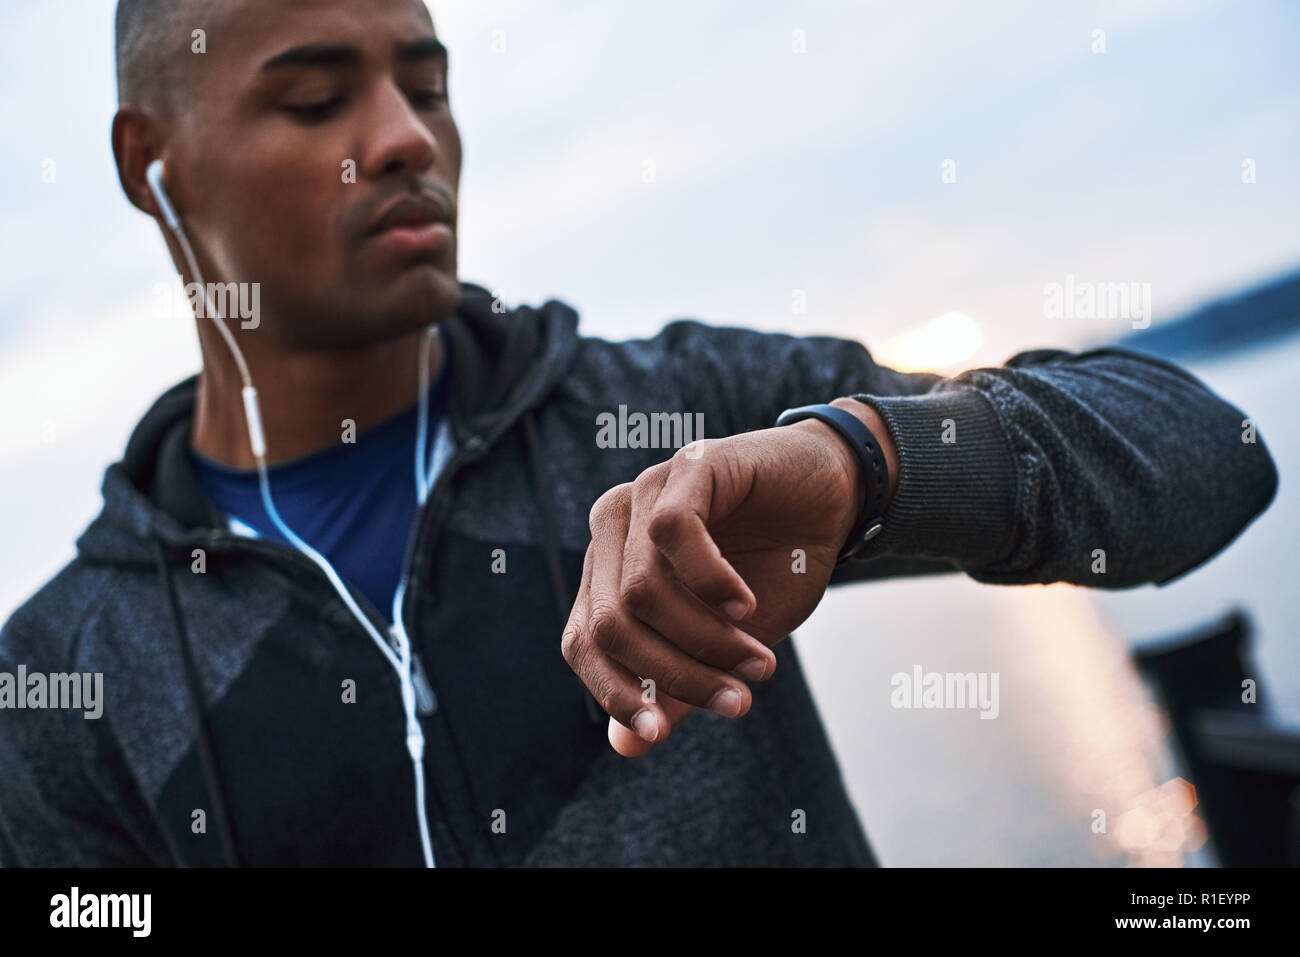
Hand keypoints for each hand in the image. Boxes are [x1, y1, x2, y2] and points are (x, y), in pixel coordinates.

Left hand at [561, 398, 896, 755]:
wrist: (834, 497)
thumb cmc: (774, 566)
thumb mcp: (726, 642)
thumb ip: (675, 687)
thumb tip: (624, 747)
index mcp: (609, 567)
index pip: (582, 641)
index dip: (614, 692)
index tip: (658, 734)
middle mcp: (614, 527)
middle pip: (611, 624)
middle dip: (675, 675)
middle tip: (735, 701)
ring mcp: (648, 491)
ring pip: (642, 590)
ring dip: (706, 640)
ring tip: (759, 662)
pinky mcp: (690, 466)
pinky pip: (672, 532)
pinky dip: (710, 582)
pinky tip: (747, 605)